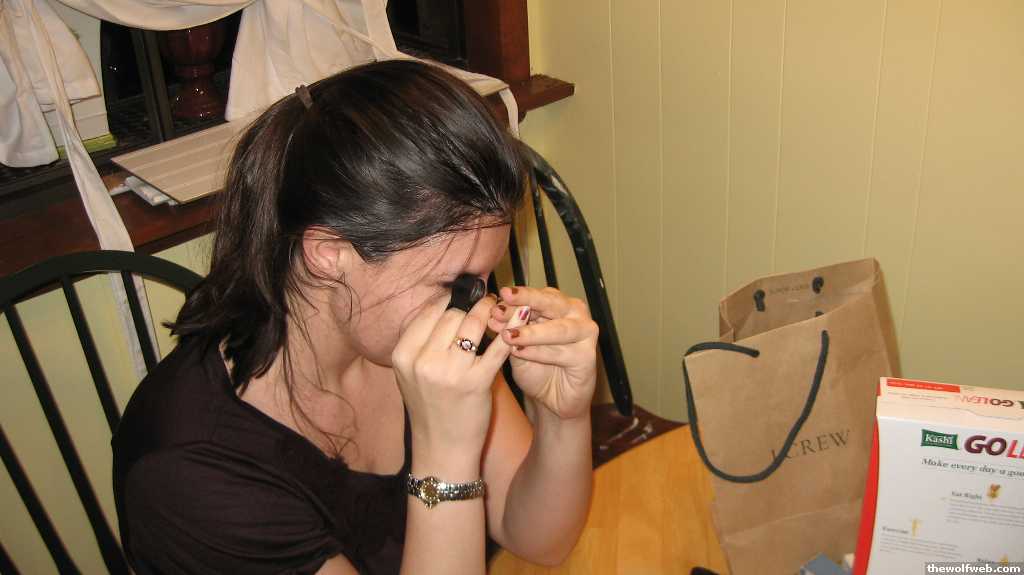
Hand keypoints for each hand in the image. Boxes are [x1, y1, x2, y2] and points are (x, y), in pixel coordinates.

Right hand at [392, 292, 511, 469]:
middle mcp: (424, 361)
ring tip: (499, 308)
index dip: (450, 300)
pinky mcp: (477, 382)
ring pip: (473, 324)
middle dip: (470, 307)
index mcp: (404, 355)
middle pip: (452, 315)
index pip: (430, 312)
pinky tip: (523, 314)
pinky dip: (513, 328)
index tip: (463, 296)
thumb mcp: (411, 374)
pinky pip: (497, 346)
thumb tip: (444, 304)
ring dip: (489, 312)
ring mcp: (450, 372)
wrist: (442, 449)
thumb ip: (422, 342)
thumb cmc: (430, 408)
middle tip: (486, 301)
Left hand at [489, 286, 597, 419]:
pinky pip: (561, 353)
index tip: (496, 298)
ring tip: (508, 335)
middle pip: (552, 303)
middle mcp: (574, 314)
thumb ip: (509, 330)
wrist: (551, 399)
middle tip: (505, 298)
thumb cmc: (536, 368)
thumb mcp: (516, 346)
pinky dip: (539, 353)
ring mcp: (585, 333)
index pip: (537, 296)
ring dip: (532, 332)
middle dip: (527, 300)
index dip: (517, 296)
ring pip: (558, 329)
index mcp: (557, 305)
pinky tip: (519, 352)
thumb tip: (494, 313)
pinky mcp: (588, 356)